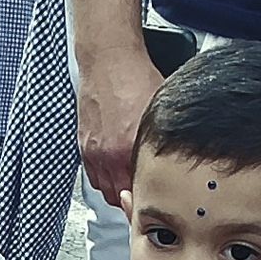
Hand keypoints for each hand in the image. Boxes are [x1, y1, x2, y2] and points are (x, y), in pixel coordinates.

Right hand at [77, 48, 162, 208]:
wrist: (108, 61)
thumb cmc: (135, 78)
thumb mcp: (160, 112)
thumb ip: (163, 142)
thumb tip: (176, 158)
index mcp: (131, 148)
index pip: (141, 191)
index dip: (152, 197)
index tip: (159, 197)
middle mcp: (110, 154)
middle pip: (122, 197)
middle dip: (135, 198)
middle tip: (147, 195)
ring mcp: (95, 152)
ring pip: (106, 190)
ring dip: (119, 190)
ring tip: (132, 185)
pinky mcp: (84, 146)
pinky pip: (94, 177)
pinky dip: (105, 179)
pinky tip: (116, 171)